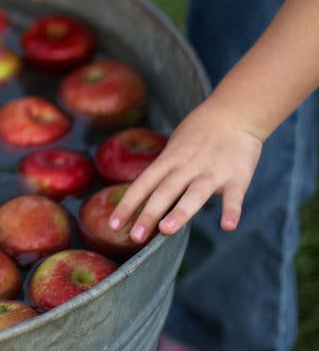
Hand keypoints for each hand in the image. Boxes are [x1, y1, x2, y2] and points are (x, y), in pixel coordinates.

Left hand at [107, 97, 263, 243]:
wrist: (234, 113)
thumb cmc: (198, 134)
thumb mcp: (174, 149)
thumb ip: (163, 174)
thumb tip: (145, 200)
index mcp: (169, 160)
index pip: (143, 184)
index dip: (128, 204)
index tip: (113, 225)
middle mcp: (187, 167)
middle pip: (165, 191)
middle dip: (149, 214)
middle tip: (135, 237)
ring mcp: (212, 172)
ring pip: (194, 194)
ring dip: (180, 212)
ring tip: (167, 230)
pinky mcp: (237, 177)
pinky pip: (234, 197)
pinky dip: (231, 211)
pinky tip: (228, 226)